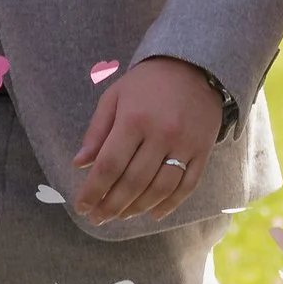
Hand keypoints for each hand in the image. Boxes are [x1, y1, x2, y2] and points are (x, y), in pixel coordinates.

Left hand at [72, 55, 227, 224]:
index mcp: (134, 119)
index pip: (109, 165)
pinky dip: (170, 205)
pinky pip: (187, 186)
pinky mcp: (203, 150)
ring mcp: (185, 144)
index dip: (93, 190)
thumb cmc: (147, 83)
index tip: (81, 206)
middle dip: (111, 205)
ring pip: (159, 189)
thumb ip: (97, 131)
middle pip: (133, 182)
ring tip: (120, 216)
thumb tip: (79, 164)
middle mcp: (161, 134)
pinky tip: (153, 214)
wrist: (195, 65)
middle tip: (97, 218)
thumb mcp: (114, 97)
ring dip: (137, 208)